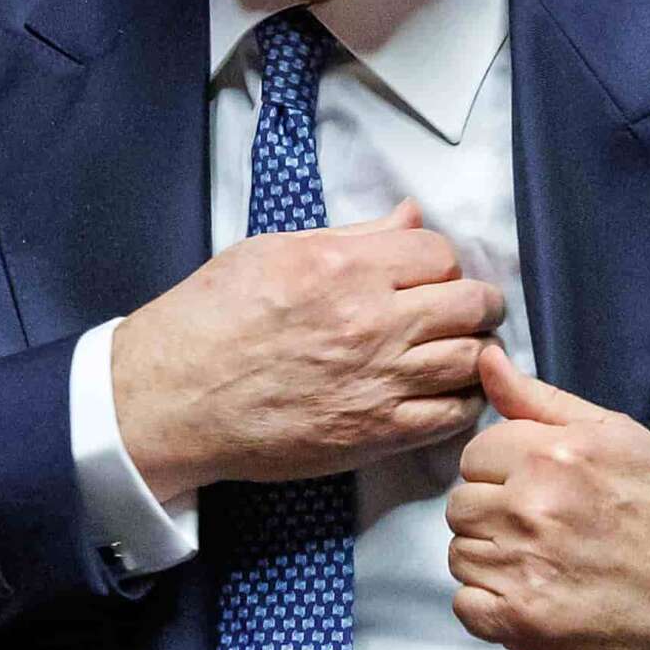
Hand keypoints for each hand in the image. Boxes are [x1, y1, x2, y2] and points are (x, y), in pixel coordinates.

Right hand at [112, 199, 502, 500]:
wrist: (174, 397)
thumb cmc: (212, 317)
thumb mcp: (273, 251)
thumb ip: (353, 235)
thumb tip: (410, 216)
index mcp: (346, 267)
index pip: (440, 252)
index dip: (440, 262)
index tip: (431, 275)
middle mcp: (373, 321)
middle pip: (471, 304)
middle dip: (475, 302)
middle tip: (464, 310)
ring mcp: (379, 381)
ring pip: (471, 359)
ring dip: (473, 351)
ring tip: (457, 350)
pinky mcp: (375, 433)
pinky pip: (451, 415)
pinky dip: (461, 400)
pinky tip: (445, 392)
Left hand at [446, 343, 649, 649]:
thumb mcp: (613, 435)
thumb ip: (539, 399)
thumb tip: (486, 358)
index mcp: (554, 454)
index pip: (474, 455)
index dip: (501, 473)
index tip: (534, 489)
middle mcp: (534, 508)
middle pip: (461, 505)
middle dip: (494, 516)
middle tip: (542, 530)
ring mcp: (525, 567)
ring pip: (460, 555)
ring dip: (492, 561)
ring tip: (543, 563)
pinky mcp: (521, 620)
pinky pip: (466, 604)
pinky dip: (492, 606)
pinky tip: (534, 596)